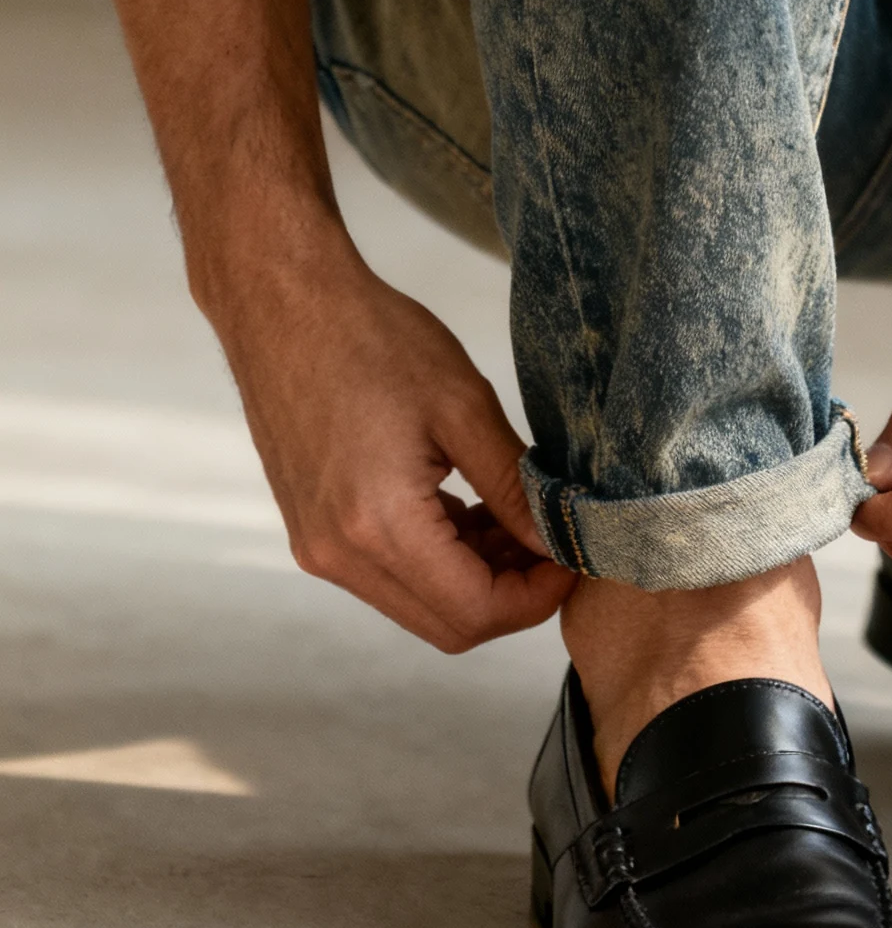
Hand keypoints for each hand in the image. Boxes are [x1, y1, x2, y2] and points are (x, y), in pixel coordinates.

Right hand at [212, 228, 573, 649]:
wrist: (282, 304)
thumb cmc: (372, 338)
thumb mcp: (463, 405)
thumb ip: (515, 486)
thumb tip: (560, 541)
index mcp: (377, 527)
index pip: (474, 612)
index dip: (536, 598)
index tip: (574, 557)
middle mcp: (338, 555)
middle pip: (447, 624)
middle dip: (511, 594)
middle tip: (552, 541)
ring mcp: (317, 547)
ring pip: (418, 602)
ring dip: (475, 576)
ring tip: (515, 516)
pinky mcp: (311, 530)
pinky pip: (388, 573)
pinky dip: (437, 558)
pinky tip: (470, 508)